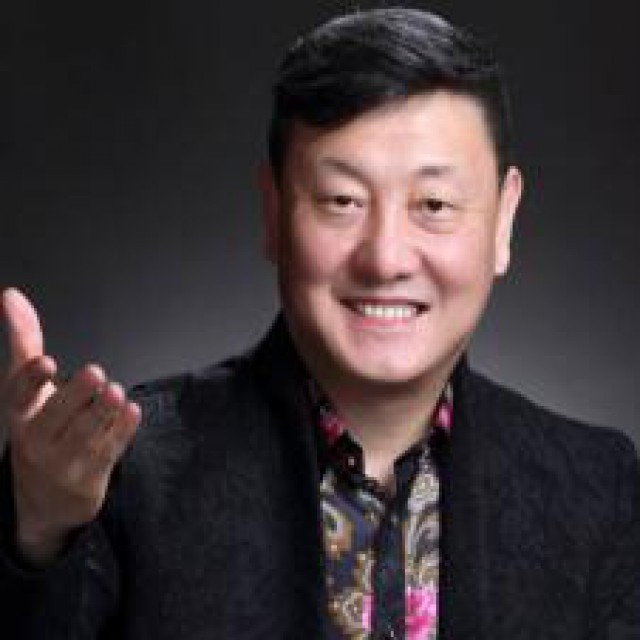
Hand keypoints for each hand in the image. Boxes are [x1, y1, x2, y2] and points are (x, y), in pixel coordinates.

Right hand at [0, 288, 140, 564]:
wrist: (45, 499)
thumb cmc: (41, 429)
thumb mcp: (28, 389)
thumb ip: (25, 342)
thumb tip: (12, 296)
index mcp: (20, 414)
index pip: (19, 396)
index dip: (31, 380)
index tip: (47, 362)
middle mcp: (38, 440)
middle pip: (55, 417)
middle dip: (76, 395)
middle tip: (95, 373)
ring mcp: (64, 462)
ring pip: (85, 435)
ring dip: (102, 412)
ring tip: (116, 393)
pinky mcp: (91, 476)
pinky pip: (108, 452)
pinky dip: (122, 431)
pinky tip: (132, 412)